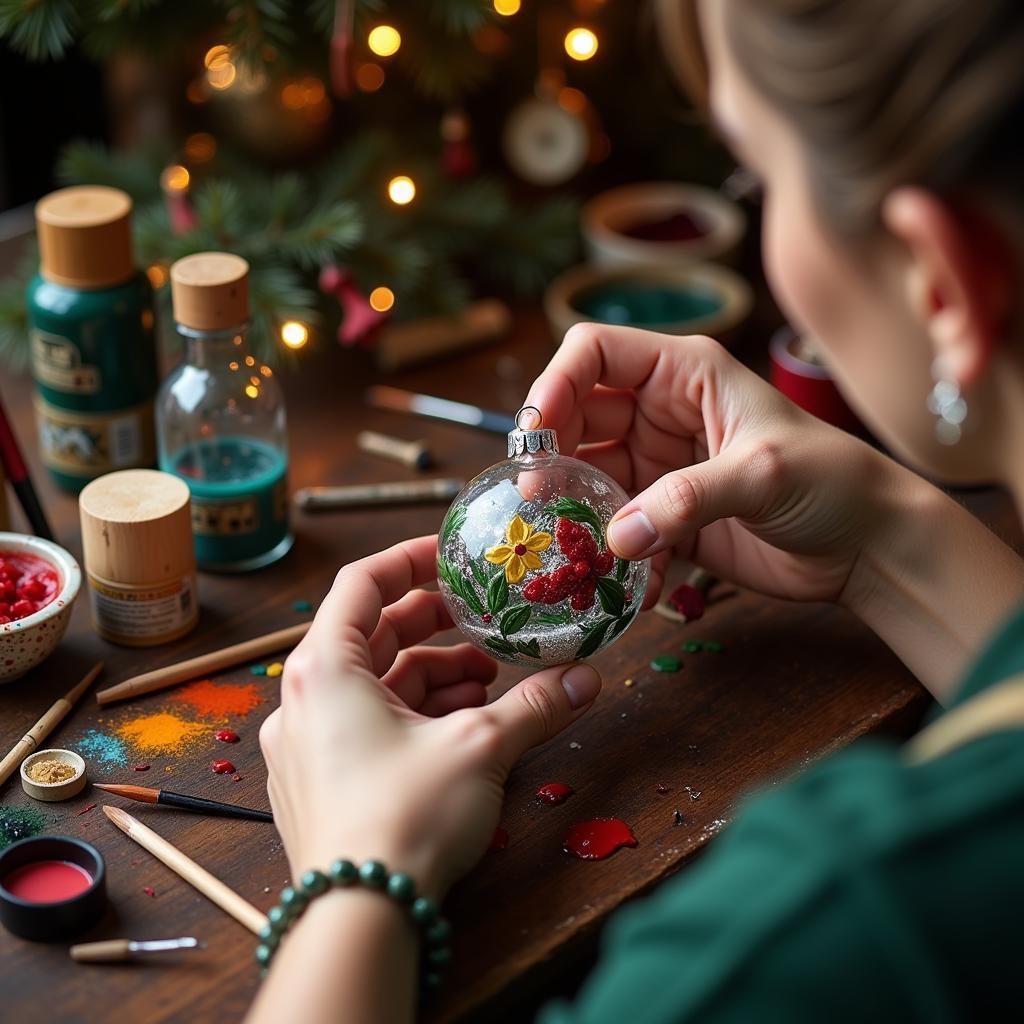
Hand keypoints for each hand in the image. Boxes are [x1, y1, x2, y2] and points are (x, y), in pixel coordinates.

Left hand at [259, 536, 601, 897]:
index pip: (362, 583)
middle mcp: (303, 699)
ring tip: (488, 687)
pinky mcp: (319, 783)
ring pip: (375, 686)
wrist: (360, 916)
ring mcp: (305, 745)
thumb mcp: (480, 747)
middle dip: (437, 628)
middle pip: (373, 636)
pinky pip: (367, 725)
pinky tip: (463, 727)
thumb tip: (585, 678)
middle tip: (488, 625)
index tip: (454, 555)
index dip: (411, 559)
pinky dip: (414, 715)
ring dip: (434, 678)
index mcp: (324, 667)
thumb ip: (535, 704)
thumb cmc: (404, 815)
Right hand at [526, 324, 900, 607]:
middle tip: (536, 500)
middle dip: (552, 454)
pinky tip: (624, 581)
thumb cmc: (832, 483)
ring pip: (588, 477)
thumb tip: (617, 535)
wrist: (867, 547)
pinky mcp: (664, 518)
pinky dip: (610, 554)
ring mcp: (659, 467)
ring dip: (573, 510)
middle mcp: (662, 414)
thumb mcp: (763, 473)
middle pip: (577, 416)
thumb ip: (688, 498)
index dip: (555, 383)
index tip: (536, 435)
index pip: (594, 353)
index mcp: (684, 375)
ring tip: (566, 546)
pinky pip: (615, 528)